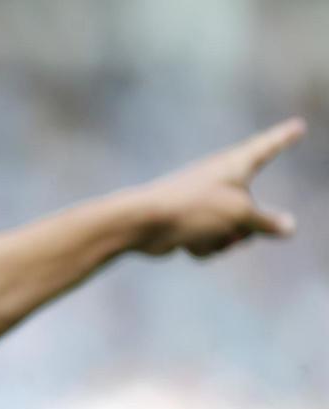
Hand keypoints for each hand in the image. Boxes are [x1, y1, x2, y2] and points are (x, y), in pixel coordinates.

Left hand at [133, 117, 305, 257]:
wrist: (144, 225)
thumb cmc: (194, 209)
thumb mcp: (240, 215)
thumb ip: (267, 222)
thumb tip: (289, 227)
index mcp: (235, 165)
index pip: (268, 147)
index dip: (284, 138)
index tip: (298, 126)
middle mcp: (222, 181)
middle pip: (254, 212)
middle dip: (244, 229)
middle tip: (223, 225)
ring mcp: (206, 203)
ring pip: (233, 233)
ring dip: (222, 241)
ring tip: (201, 233)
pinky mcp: (191, 223)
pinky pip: (212, 243)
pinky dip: (203, 248)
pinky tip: (186, 244)